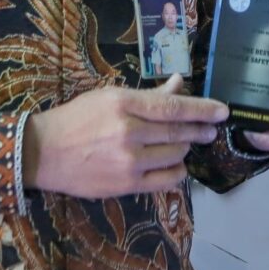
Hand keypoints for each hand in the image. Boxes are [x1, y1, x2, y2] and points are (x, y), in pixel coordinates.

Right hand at [22, 74, 227, 198]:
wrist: (45, 152)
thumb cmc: (77, 117)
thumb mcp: (109, 97)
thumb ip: (147, 94)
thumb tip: (178, 85)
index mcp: (123, 103)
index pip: (173, 107)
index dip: (202, 109)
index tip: (223, 110)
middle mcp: (129, 131)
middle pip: (178, 131)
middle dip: (201, 129)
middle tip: (212, 128)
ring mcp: (130, 161)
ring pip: (176, 154)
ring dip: (184, 147)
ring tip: (182, 142)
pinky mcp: (128, 185)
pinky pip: (168, 180)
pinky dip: (177, 170)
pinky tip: (174, 164)